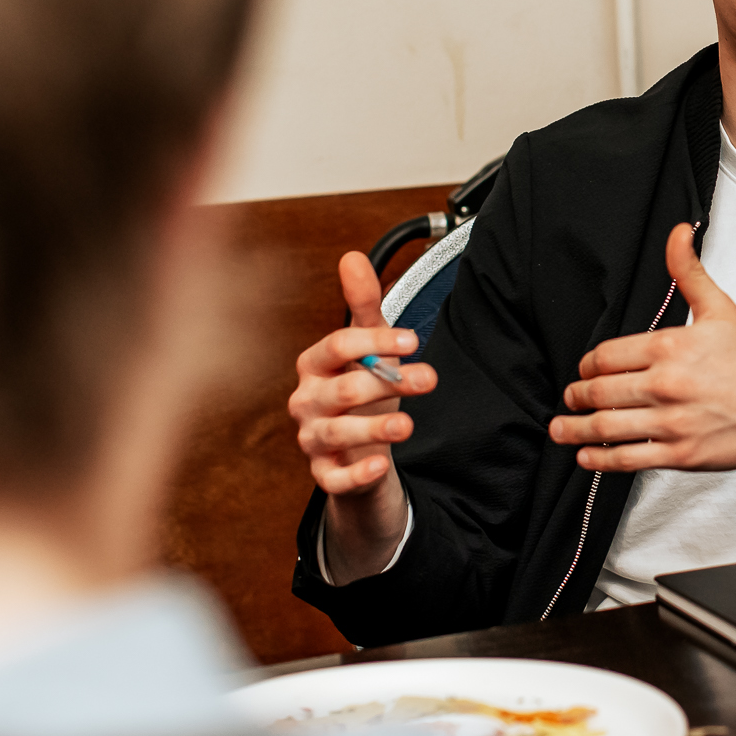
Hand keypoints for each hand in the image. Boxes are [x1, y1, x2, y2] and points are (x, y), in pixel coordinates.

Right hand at [289, 251, 435, 581]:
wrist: (359, 449)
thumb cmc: (361, 391)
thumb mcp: (367, 347)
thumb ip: (363, 305)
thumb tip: (352, 257)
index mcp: (315, 365)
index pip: (337, 347)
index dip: (374, 341)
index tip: (413, 340)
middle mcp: (307, 401)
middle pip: (341, 391)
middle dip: (387, 383)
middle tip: (429, 378)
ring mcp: (313, 439)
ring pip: (336, 434)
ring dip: (374, 428)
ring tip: (407, 424)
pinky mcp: (325, 474)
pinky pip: (334, 478)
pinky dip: (356, 474)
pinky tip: (380, 464)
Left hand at [551, 223, 735, 471]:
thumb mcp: (719, 308)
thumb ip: (688, 272)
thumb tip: (678, 233)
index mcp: (669, 347)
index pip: (605, 356)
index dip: (586, 365)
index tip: (584, 371)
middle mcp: (666, 385)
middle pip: (599, 391)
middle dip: (577, 396)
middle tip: (570, 398)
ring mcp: (672, 422)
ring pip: (606, 426)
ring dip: (574, 429)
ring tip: (560, 429)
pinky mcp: (679, 454)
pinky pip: (627, 458)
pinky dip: (599, 458)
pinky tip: (586, 455)